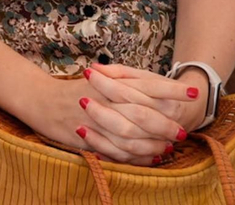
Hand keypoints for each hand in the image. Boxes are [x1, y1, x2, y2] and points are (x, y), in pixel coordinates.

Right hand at [17, 68, 185, 165]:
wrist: (41, 99)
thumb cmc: (74, 87)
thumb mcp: (100, 77)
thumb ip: (126, 81)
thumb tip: (159, 88)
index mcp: (111, 81)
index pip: (148, 84)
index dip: (172, 89)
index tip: (193, 92)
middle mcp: (105, 100)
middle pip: (144, 113)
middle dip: (166, 124)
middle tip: (182, 131)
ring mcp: (96, 120)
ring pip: (133, 135)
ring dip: (153, 143)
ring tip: (168, 147)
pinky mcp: (88, 139)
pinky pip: (117, 151)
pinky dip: (136, 156)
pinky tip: (149, 157)